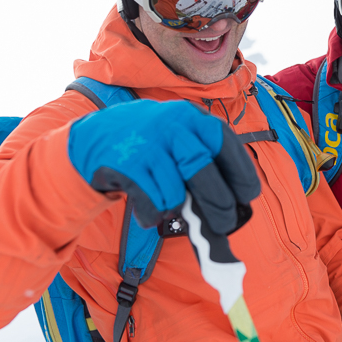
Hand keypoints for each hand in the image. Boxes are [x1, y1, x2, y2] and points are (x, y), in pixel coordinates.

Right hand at [68, 100, 260, 232]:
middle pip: (203, 170)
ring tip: (170, 207)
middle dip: (219, 204)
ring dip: (176, 209)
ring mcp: (146, 144)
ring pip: (175, 192)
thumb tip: (234, 202)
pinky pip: (150, 203)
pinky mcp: (125, 166)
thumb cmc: (149, 145)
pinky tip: (149, 211)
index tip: (248, 196)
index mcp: (190, 116)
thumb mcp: (177, 136)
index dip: (241, 173)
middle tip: (225, 224)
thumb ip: (203, 157)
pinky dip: (153, 215)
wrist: (93, 138)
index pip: (224, 142)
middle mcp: (170, 125)